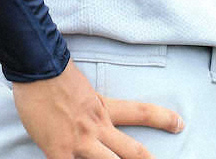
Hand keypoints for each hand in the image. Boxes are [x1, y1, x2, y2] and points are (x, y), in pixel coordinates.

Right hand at [12, 59, 183, 157]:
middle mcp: (97, 127)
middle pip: (132, 151)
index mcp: (102, 108)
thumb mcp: (81, 86)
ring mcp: (79, 142)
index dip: (161, 118)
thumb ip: (90, 101)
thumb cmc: (54, 71)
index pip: (139, 112)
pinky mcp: (58, 152)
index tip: (180, 124)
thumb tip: (90, 107)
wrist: (36, 66)